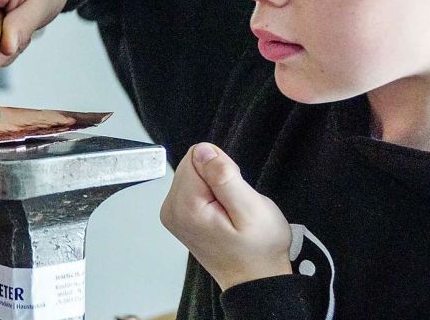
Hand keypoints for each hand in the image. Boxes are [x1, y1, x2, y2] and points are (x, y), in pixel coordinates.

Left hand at [160, 143, 291, 289]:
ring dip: (214, 185)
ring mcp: (172, 213)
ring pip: (193, 173)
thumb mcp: (251, 209)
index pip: (196, 155)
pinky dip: (210, 194)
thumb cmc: (258, 249)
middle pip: (191, 164)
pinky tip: (222, 213)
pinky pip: (193, 187)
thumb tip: (203, 150)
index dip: (222, 167)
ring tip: (229, 210)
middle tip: (234, 203)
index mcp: (185, 206)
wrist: (255, 279)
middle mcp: (171, 209)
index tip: (233, 190)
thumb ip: (224, 177)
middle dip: (217, 176)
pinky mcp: (179, 215)